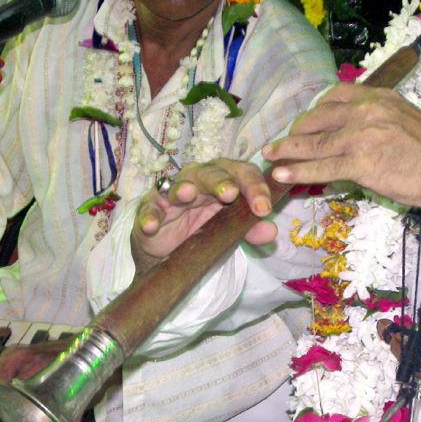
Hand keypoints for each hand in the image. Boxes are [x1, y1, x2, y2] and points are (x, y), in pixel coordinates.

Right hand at [132, 158, 276, 265]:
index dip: (255, 187)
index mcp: (224, 179)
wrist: (170, 248)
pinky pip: (150, 208)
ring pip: (179, 184)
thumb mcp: (229, 230)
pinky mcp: (151, 207)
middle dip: (222, 182)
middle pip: (212, 173)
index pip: (243, 174)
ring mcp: (173, 192)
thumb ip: (249, 229)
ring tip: (188, 194)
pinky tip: (152, 225)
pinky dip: (150, 216)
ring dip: (183, 189)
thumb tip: (271, 230)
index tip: (264, 208)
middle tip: (230, 193)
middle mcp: (199, 179)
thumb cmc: (204, 227)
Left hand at [262, 84, 420, 208]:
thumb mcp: (409, 121)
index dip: (315, 110)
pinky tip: (283, 174)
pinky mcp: (362, 163)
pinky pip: (322, 167)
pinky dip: (299, 170)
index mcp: (380, 97)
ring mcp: (362, 135)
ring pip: (315, 143)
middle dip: (297, 130)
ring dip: (288, 150)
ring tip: (269, 156)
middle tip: (282, 141)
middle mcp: (367, 110)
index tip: (304, 120)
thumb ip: (383, 121)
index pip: (336, 95)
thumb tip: (365, 135)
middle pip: (319, 117)